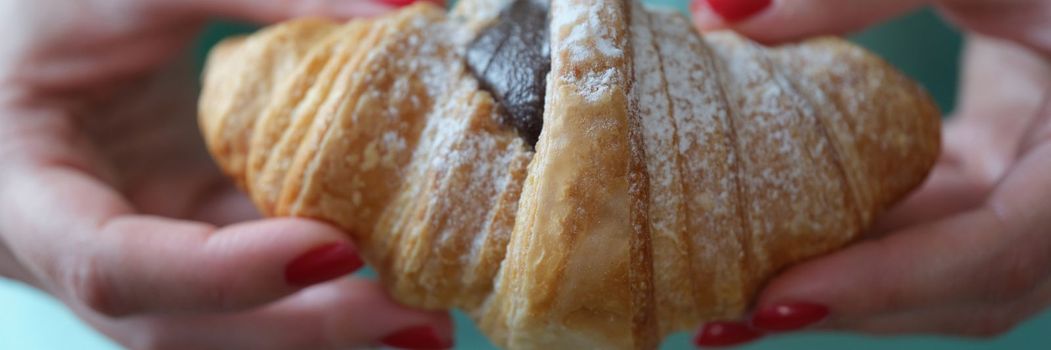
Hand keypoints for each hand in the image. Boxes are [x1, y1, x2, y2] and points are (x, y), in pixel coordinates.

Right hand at [0, 0, 452, 348]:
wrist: (32, 48)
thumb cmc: (59, 9)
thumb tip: (408, 9)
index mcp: (25, 195)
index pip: (113, 265)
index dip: (221, 274)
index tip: (334, 248)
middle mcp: (71, 254)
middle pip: (182, 325)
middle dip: (303, 328)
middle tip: (416, 319)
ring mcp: (131, 262)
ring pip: (220, 326)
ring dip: (321, 330)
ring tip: (423, 323)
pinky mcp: (179, 248)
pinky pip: (247, 289)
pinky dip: (316, 293)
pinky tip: (388, 286)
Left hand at [688, 0, 1050, 345]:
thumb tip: (718, 13)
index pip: (1001, 251)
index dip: (887, 284)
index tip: (776, 301)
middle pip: (960, 288)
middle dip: (845, 306)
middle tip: (729, 317)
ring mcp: (1037, 201)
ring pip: (940, 274)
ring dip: (840, 286)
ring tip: (735, 297)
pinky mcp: (1000, 185)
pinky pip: (928, 233)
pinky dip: (855, 241)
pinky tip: (778, 241)